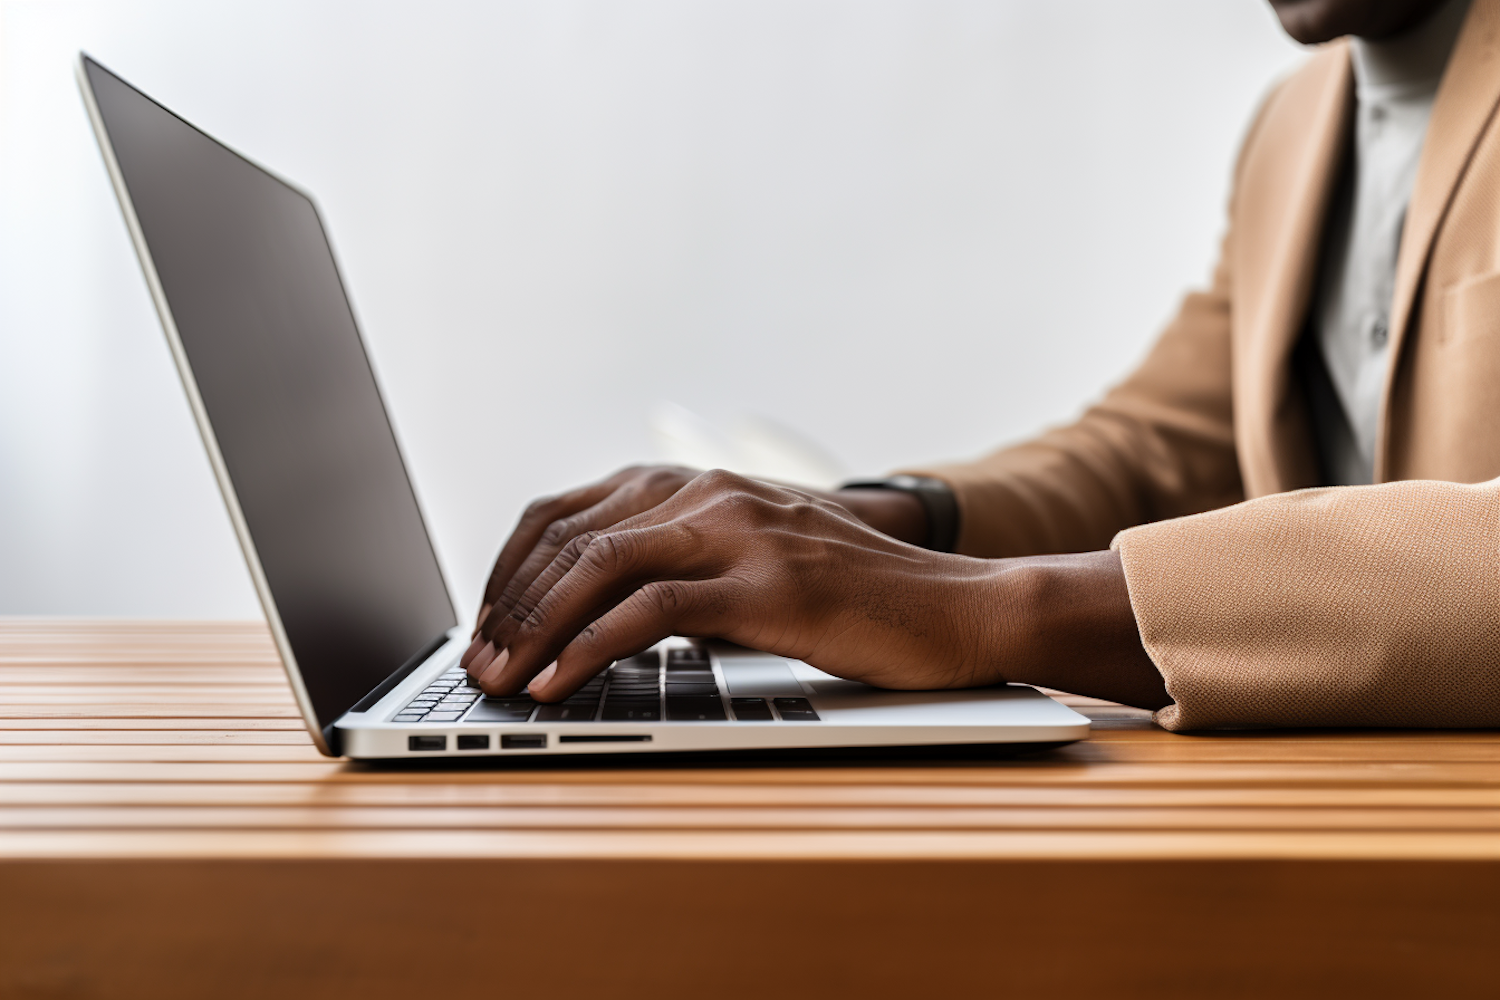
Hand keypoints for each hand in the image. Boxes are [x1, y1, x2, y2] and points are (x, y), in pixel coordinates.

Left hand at [463, 470, 1168, 709]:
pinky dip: (590, 649)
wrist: (952, 607)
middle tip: (476, 664)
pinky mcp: (764, 583)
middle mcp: (707, 492)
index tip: (482, 624)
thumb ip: (679, 572)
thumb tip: (594, 617)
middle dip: (507, 606)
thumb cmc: (850, 597)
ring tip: (501, 681)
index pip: (566, 512)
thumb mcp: (749, 567)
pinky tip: (561, 685)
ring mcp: (736, 531)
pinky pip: (650, 611)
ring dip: (534, 629)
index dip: (509, 571)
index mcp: (696, 484)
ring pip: (598, 565)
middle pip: (569, 537)